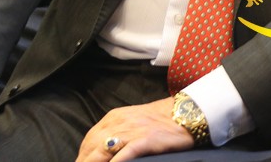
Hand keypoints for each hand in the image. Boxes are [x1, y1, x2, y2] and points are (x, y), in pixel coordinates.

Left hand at [76, 97, 192, 160]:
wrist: (188, 113)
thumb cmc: (162, 120)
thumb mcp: (133, 121)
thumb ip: (116, 132)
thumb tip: (101, 152)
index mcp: (114, 117)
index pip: (88, 141)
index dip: (83, 158)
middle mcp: (119, 122)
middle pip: (90, 148)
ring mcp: (131, 131)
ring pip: (101, 151)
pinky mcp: (145, 140)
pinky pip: (124, 154)